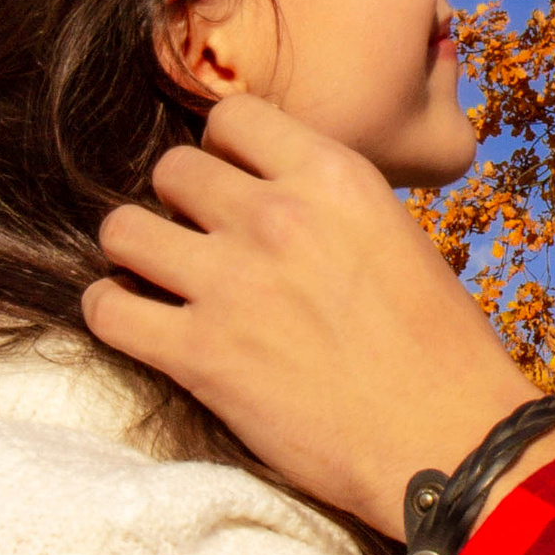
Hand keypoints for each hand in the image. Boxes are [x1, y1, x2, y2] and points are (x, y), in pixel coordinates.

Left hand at [82, 95, 539, 536]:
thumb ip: (328, 202)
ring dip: (134, 250)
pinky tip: (136, 321)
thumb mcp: (395, 233)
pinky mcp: (198, 354)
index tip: (231, 183)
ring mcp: (229, 283)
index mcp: (332, 176)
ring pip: (123, 228)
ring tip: (154, 275)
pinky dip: (112, 312)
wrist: (447, 438)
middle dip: (179, 201)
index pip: (231, 116)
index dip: (224, 150)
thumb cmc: (439, 345)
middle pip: (172, 168)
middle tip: (197, 238)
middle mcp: (274, 215)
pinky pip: (107, 310)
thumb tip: (276, 193)